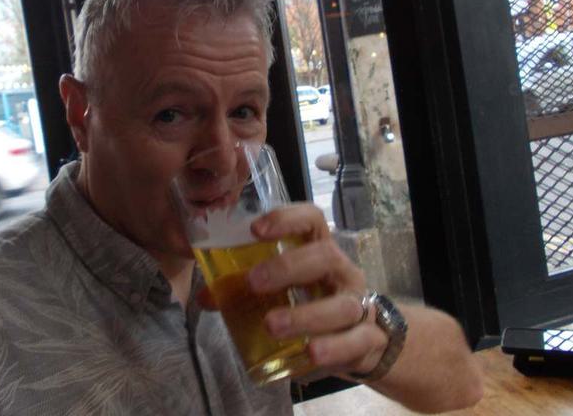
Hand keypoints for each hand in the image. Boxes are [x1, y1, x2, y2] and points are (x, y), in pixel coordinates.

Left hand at [245, 203, 389, 376]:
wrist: (360, 340)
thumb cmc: (313, 303)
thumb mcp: (282, 291)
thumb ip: (244, 291)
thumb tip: (206, 296)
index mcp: (319, 251)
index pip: (311, 220)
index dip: (286, 219)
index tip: (255, 229)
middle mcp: (341, 272)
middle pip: (324, 256)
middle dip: (288, 267)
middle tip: (254, 282)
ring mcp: (357, 304)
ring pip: (341, 304)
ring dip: (305, 315)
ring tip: (272, 326)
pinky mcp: (366, 338)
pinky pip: (356, 341)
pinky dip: (334, 347)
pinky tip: (311, 354)